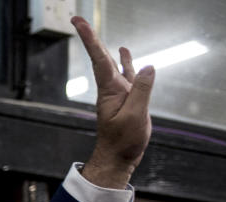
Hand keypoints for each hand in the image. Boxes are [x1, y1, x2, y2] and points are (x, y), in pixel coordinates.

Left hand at [72, 16, 155, 188]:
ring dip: (107, 47)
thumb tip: (148, 67)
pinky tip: (125, 53)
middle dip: (90, 37)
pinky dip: (127, 62)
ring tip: (99, 30)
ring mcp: (119, 93)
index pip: (98, 58)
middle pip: (101, 57)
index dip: (89, 38)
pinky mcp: (128, 99)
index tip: (77, 23)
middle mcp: (111, 88)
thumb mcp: (135, 116)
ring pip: (113, 64)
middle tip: (77, 19)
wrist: (118, 158)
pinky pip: (128, 75)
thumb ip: (142, 91)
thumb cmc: (123, 141)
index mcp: (109, 90)